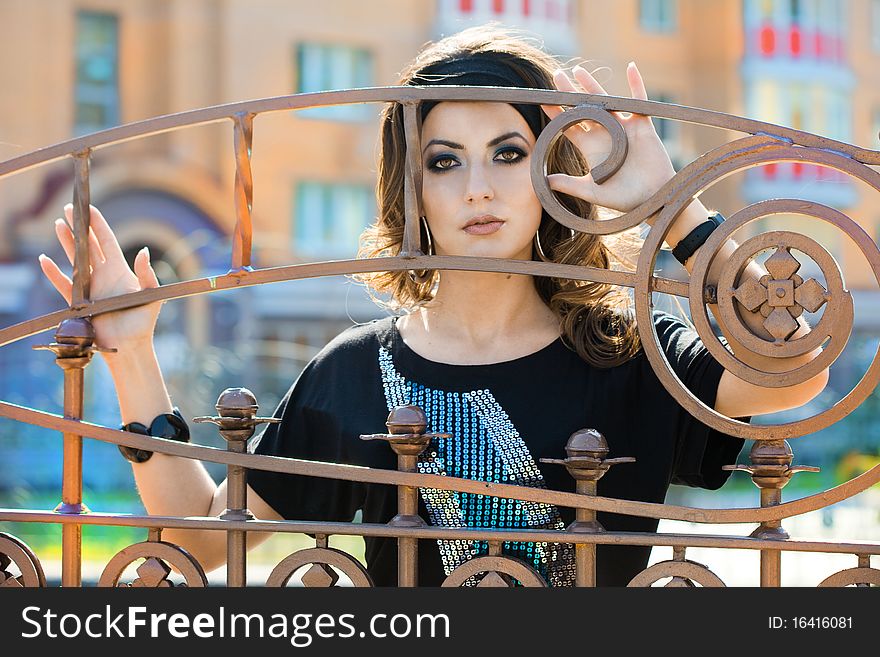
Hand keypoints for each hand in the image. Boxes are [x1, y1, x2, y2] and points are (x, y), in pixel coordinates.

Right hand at [38, 204, 161, 350]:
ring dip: (66, 244)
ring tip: (58, 225)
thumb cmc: (143, 321)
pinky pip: (63, 285)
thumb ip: (148, 273)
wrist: (129, 346)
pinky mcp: (79, 303)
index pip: (107, 242)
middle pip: (88, 246)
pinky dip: (53, 273)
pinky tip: (45, 260)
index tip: (90, 208)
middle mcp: (103, 276)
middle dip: (79, 227)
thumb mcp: (152, 295)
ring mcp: (90, 288)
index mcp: (120, 271)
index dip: (99, 225)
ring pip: (75, 260)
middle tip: (69, 209)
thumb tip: (142, 250)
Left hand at [541, 62, 675, 213]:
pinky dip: (636, 84)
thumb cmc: (623, 199)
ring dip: (593, 85)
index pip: (569, 126)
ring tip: (578, 71)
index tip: (543, 101)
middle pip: (583, 108)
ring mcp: (623, 128)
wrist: (653, 199)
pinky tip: (630, 67)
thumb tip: (544, 181)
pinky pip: (640, 101)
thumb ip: (570, 185)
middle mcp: (604, 134)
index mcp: (590, 148)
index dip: (556, 113)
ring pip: (606, 101)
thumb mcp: (593, 192)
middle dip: (570, 93)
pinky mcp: (642, 125)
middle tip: (556, 75)